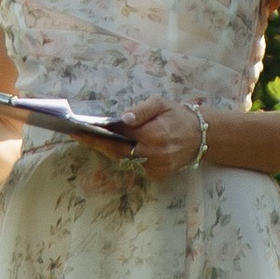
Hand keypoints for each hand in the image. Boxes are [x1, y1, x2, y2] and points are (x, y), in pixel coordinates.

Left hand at [74, 97, 208, 182]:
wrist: (201, 136)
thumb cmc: (178, 115)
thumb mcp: (161, 104)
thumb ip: (142, 110)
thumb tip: (123, 118)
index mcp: (155, 134)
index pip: (120, 136)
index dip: (98, 135)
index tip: (78, 131)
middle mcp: (155, 153)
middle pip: (118, 152)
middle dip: (98, 144)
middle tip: (79, 135)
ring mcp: (157, 167)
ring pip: (125, 161)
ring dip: (110, 150)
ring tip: (93, 139)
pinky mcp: (158, 174)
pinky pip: (136, 166)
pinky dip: (126, 157)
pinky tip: (117, 147)